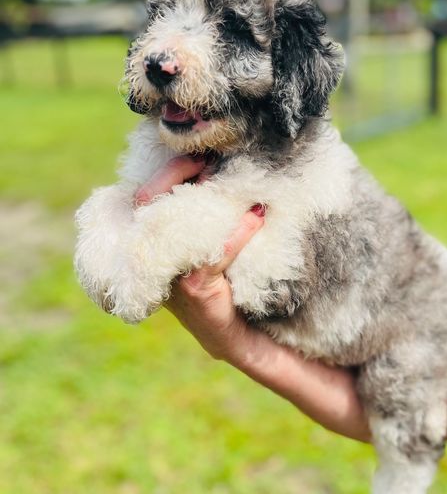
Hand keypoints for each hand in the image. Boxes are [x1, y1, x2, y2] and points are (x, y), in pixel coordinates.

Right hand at [135, 155, 265, 361]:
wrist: (244, 339)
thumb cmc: (228, 286)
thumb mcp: (211, 244)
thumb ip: (206, 213)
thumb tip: (222, 165)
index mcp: (150, 245)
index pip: (142, 196)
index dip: (168, 170)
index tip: (200, 154)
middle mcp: (150, 261)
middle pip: (145, 203)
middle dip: (177, 174)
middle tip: (211, 161)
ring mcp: (168, 278)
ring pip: (175, 226)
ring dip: (209, 199)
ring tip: (239, 184)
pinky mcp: (194, 293)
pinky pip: (213, 254)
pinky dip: (238, 233)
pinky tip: (257, 216)